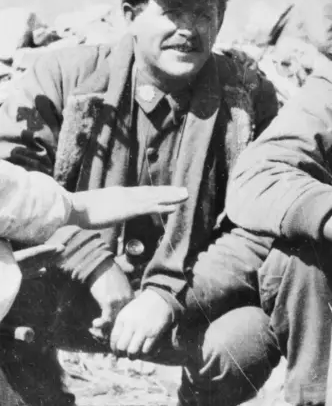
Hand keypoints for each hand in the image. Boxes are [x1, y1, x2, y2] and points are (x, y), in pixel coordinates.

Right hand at [69, 185, 187, 229]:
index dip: (156, 192)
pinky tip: (174, 207)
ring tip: (185, 196)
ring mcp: (128, 201)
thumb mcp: (94, 209)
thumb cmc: (78, 211)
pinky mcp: (128, 209)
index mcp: (118, 194)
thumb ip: (102, 210)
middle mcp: (125, 194)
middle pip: (151, 192)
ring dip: (171, 196)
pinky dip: (162, 207)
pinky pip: (150, 208)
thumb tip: (102, 214)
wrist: (72, 207)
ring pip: (154, 197)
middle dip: (168, 192)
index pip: (141, 192)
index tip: (167, 192)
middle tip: (184, 191)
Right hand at [87, 261, 133, 339]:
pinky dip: (100, 324)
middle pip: (123, 322)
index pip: (129, 317)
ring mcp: (118, 302)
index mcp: (131, 297)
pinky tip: (94, 324)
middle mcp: (127, 301)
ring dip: (104, 330)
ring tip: (96, 332)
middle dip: (112, 331)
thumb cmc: (107, 273)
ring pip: (115, 323)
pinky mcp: (108, 302)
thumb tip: (116, 308)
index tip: (110, 330)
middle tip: (100, 335)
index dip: (120, 326)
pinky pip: (106, 319)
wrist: (99, 264)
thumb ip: (121, 295)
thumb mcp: (120, 284)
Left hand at [109, 290, 175, 356]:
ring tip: (136, 355)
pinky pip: (147, 350)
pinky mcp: (155, 334)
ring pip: (133, 351)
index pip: (114, 339)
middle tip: (126, 355)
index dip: (114, 349)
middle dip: (123, 355)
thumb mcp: (127, 313)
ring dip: (134, 356)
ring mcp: (143, 329)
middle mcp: (131, 325)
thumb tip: (116, 344)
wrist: (160, 299)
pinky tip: (146, 353)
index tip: (117, 352)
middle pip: (122, 347)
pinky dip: (146, 355)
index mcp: (123, 319)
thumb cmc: (142, 308)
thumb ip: (121, 327)